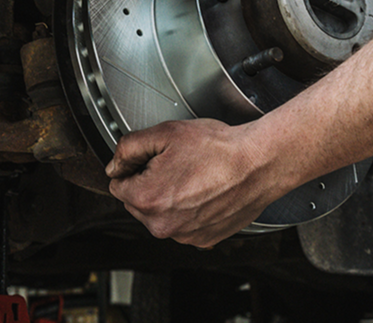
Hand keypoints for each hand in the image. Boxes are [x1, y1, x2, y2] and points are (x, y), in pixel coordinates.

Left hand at [106, 119, 282, 247]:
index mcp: (147, 198)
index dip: (134, 166)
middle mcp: (162, 224)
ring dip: (170, 198)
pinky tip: (205, 192)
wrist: (258, 164)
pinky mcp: (203, 239)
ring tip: (194, 176)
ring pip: (161, 215)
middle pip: (137, 202)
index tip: (153, 159)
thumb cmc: (219, 149)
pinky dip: (189, 211)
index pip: (118, 185)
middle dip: (150, 183)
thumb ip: (129, 147)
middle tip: (177, 164)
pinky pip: (183, 225)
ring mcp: (184, 235)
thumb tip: (115, 164)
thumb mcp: (166, 133)